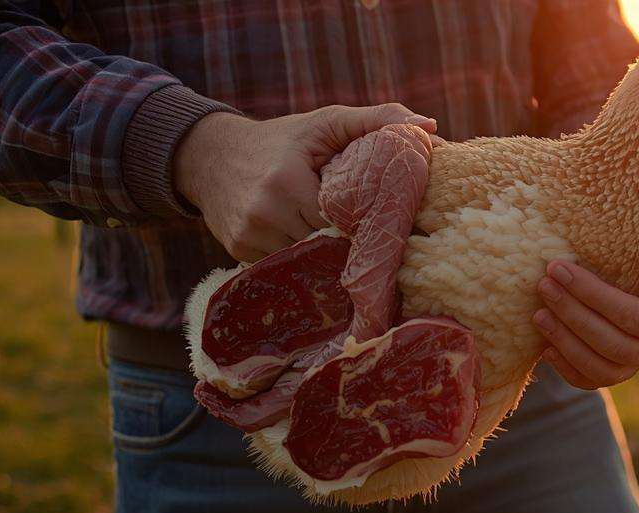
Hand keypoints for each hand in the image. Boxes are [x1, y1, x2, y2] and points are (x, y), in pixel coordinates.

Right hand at [175, 105, 436, 261]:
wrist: (209, 156)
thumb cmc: (282, 140)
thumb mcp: (325, 123)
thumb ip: (377, 120)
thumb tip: (429, 125)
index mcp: (287, 182)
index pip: (344, 220)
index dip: (365, 223)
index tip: (384, 223)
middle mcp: (264, 213)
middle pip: (327, 246)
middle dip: (348, 243)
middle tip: (372, 241)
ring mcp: (250, 237)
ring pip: (307, 261)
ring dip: (325, 256)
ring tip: (341, 246)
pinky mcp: (239, 253)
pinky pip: (284, 267)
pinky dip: (300, 260)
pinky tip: (309, 247)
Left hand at [533, 240, 638, 389]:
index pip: (634, 316)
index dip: (596, 295)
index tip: (562, 269)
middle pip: (613, 344)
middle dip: (574, 315)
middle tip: (545, 286)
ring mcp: (632, 369)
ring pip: (600, 369)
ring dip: (566, 342)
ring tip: (539, 315)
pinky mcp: (610, 375)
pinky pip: (587, 382)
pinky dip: (565, 368)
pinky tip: (545, 348)